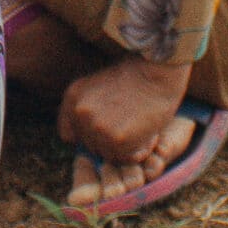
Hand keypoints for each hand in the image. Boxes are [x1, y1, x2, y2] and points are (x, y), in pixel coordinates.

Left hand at [57, 54, 192, 168]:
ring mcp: (97, 127)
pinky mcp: (117, 140)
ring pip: (109, 155)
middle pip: (92, 147)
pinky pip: (126, 158)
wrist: (157, 70)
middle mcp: (80, 113)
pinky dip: (139, 151)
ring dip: (126, 147)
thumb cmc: (135, 77)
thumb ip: (85, 109)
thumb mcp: (96, 85)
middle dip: (110, 141)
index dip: (90, 135)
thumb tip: (75, 138)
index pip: (69, 135)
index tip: (107, 126)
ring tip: (139, 126)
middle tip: (130, 122)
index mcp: (73, 97)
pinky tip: (147, 133)